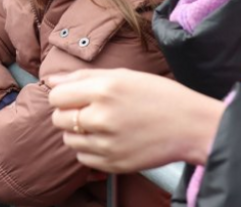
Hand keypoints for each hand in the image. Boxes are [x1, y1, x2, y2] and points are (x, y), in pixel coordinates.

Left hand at [48, 69, 223, 172]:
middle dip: (68, 113)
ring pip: (68, 140)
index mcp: (104, 90)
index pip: (56, 97)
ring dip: (77, 132)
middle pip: (59, 119)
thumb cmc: (158, 95)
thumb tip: (49, 80)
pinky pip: (83, 158)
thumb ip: (81, 77)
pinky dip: (89, 149)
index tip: (74, 96)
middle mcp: (102, 117)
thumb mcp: (122, 76)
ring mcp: (107, 144)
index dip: (62, 95)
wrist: (191, 126)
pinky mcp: (114, 164)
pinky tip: (109, 139)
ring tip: (101, 124)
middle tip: (89, 110)